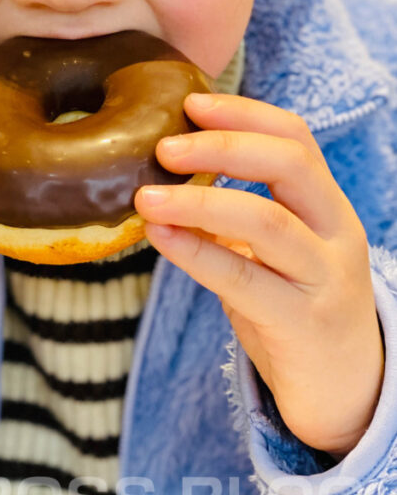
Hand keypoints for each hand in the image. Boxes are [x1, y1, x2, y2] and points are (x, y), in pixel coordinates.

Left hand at [134, 92, 384, 456]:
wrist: (349, 391)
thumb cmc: (297, 307)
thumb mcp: (278, 251)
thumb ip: (239, 214)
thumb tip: (163, 174)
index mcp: (327, 206)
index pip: (295, 137)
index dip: (244, 113)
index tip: (191, 103)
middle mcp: (336, 233)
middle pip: (290, 164)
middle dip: (223, 146)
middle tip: (164, 147)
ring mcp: (324, 278)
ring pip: (266, 221)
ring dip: (198, 200)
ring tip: (146, 195)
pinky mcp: (301, 323)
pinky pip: (243, 279)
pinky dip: (195, 252)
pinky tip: (158, 237)